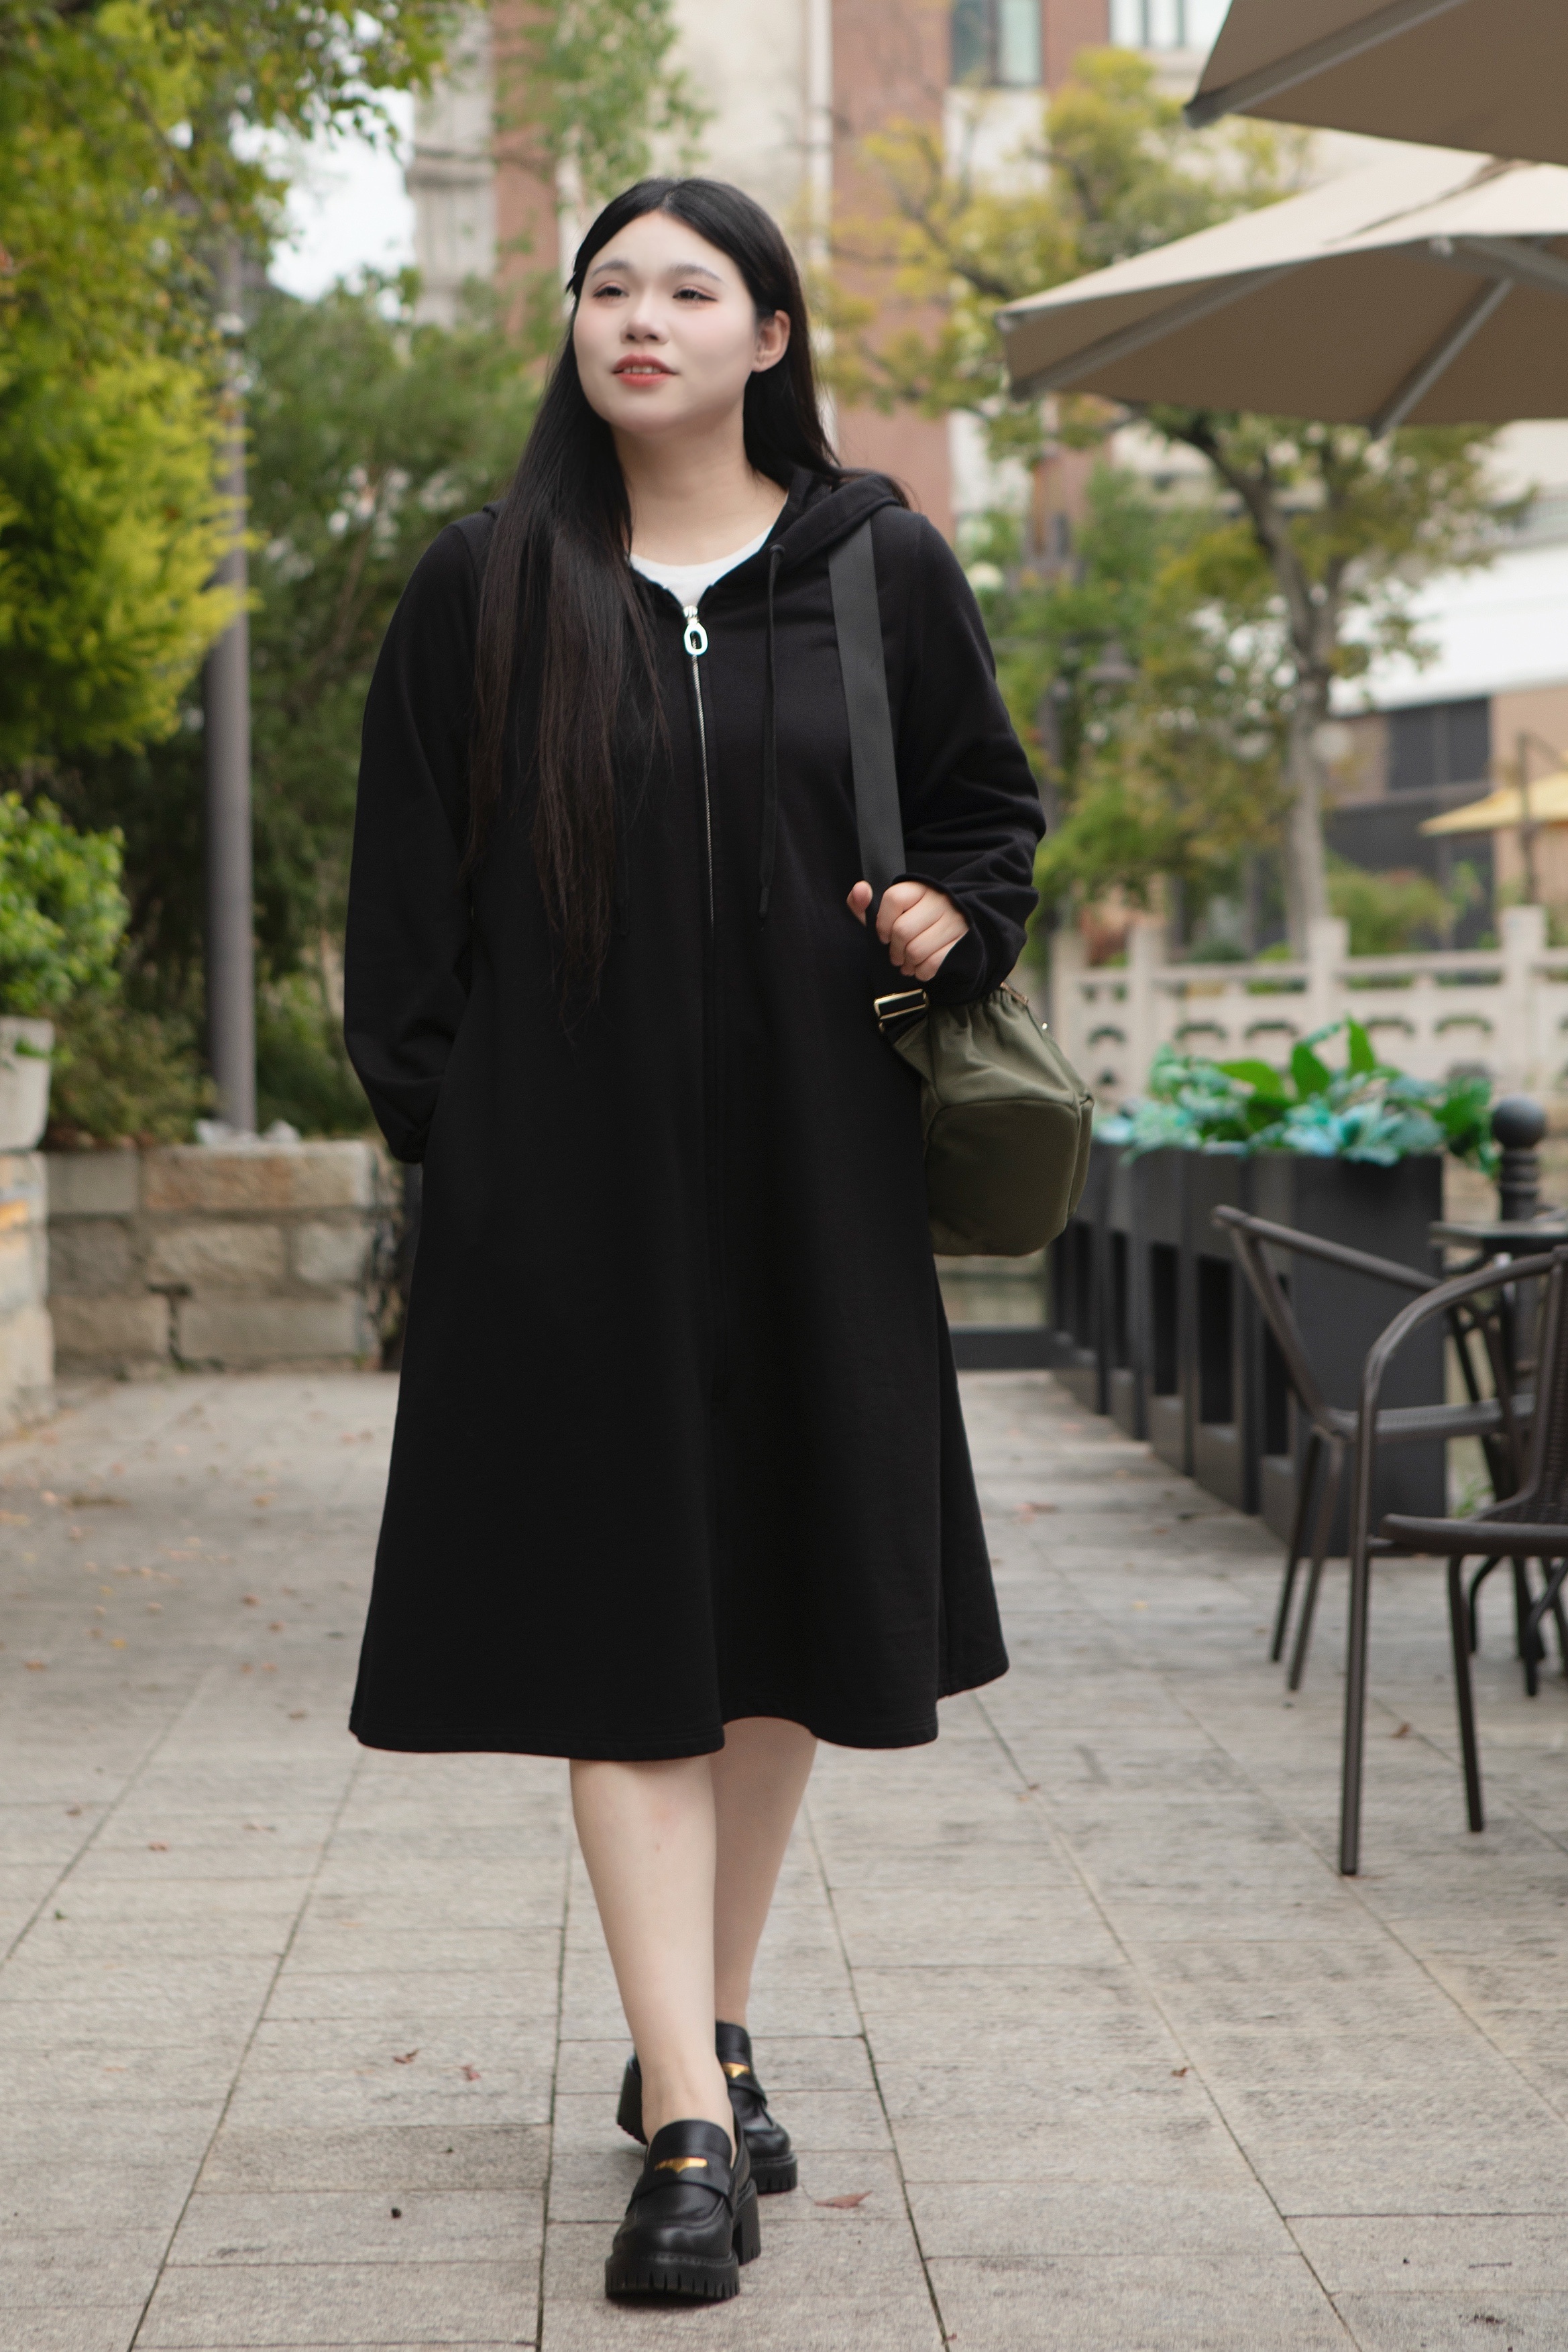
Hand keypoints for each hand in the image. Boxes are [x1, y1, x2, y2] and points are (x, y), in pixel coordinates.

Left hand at [846, 879, 968, 981]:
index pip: (893, 898)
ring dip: (907, 963)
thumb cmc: (911, 922)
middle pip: (902, 930)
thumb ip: (864, 903)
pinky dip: (921, 971)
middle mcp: (939, 900)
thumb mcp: (885, 913)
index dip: (882, 922)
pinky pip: (933, 963)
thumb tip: (860, 890)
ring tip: (907, 963)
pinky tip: (919, 968)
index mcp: (919, 888)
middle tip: (895, 956)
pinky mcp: (962, 941)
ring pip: (916, 950)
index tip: (884, 935)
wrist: (951, 932)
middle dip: (894, 950)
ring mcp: (953, 920)